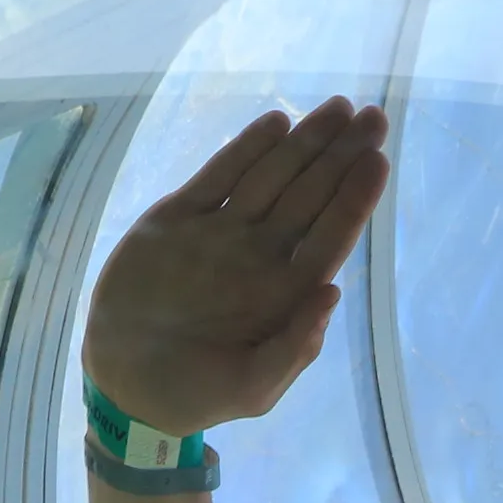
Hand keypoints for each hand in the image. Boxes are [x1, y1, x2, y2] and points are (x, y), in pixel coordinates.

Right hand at [81, 98, 389, 437]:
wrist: (126, 385)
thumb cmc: (195, 394)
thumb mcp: (252, 387)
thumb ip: (292, 348)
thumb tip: (333, 295)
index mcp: (286, 293)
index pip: (331, 237)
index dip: (354, 199)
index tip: (376, 161)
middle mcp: (261, 255)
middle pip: (311, 196)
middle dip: (341, 156)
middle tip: (372, 116)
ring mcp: (222, 233)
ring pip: (272, 177)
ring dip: (305, 142)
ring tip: (337, 108)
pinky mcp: (179, 220)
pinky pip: (219, 176)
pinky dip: (246, 150)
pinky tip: (276, 124)